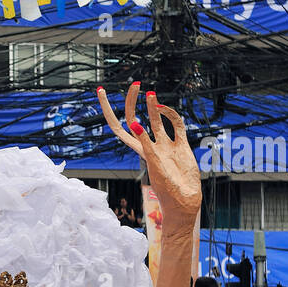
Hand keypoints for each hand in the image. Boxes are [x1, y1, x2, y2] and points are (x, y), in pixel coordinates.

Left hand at [98, 84, 201, 231]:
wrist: (186, 202)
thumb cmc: (167, 189)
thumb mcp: (154, 164)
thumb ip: (145, 143)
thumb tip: (133, 123)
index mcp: (138, 151)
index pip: (118, 127)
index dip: (108, 110)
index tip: (101, 91)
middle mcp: (150, 145)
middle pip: (136, 118)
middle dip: (133, 102)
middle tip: (136, 85)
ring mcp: (165, 145)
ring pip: (156, 119)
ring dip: (153, 106)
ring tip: (150, 92)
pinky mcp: (181, 146)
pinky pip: (176, 126)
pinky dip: (172, 115)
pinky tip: (167, 108)